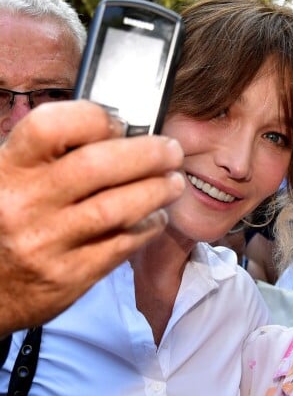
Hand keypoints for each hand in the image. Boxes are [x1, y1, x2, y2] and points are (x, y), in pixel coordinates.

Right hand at [0, 100, 184, 336]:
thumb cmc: (6, 225)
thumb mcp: (12, 181)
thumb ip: (51, 158)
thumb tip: (116, 133)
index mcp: (6, 170)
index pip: (51, 127)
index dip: (95, 118)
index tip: (121, 125)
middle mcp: (23, 204)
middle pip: (98, 166)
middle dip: (147, 154)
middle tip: (171, 151)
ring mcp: (48, 243)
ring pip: (118, 208)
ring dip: (156, 191)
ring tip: (173, 183)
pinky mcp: (71, 276)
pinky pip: (122, 245)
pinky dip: (149, 226)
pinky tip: (157, 217)